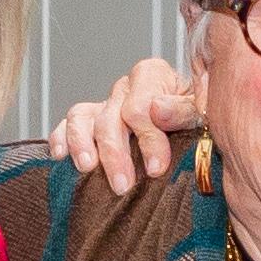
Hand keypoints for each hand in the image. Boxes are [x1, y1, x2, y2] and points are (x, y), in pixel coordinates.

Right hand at [49, 55, 202, 193]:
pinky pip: (67, 123)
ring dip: (83, 145)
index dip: (148, 139)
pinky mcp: (90, 120)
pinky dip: (61, 137)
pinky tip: (60, 155)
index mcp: (152, 76)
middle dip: (115, 154)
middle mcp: (125, 87)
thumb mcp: (200, 112)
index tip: (156, 168)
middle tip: (123, 184)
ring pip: (82, 117)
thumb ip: (182, 110)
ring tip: (88, 169)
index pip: (140, 107)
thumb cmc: (196, 118)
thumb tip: (156, 110)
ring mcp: (104, 103)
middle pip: (110, 118)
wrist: (189, 124)